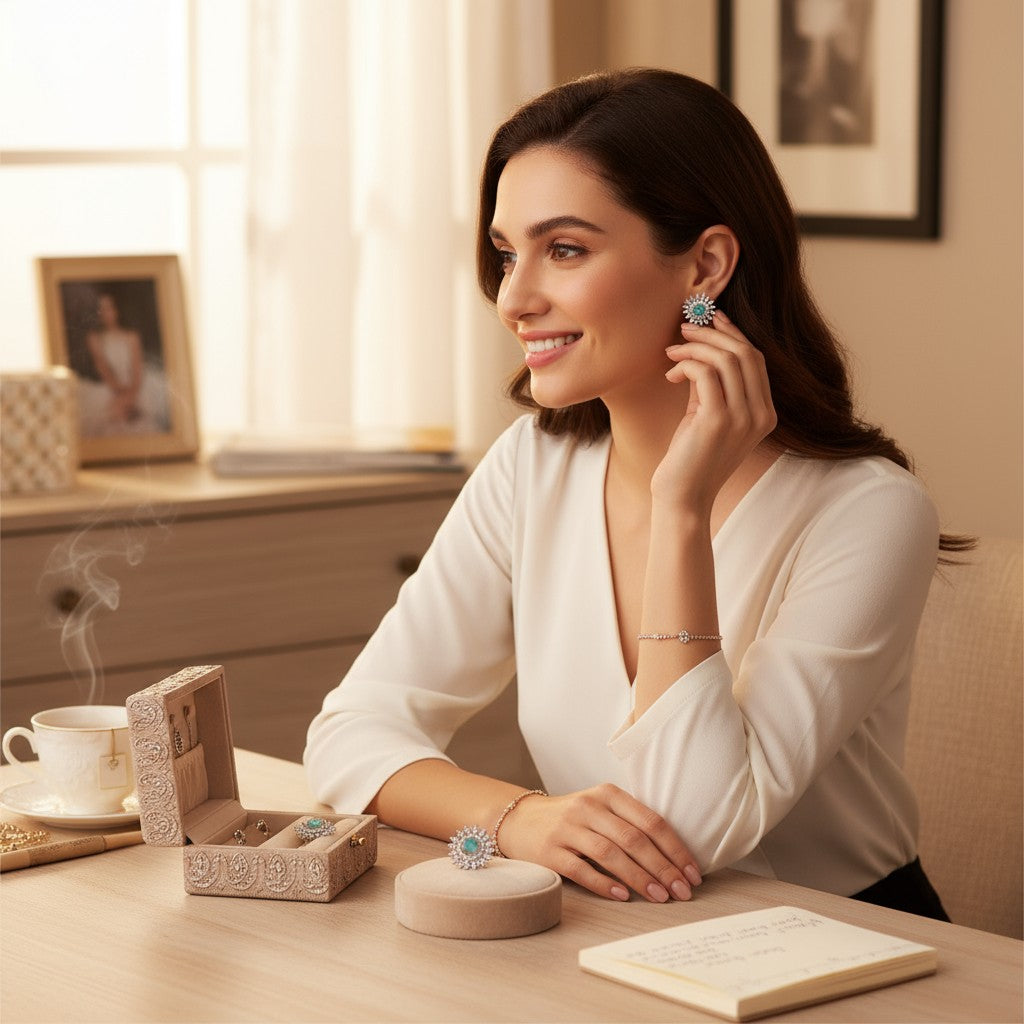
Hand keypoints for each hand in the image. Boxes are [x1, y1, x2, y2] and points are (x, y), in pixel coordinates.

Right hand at [495, 783, 702, 902]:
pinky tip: (623, 897)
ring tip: (659, 897)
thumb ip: (630, 824)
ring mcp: (567, 828)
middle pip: (634, 839)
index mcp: (608, 794)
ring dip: (639, 878)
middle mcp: (588, 807)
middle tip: (682, 892)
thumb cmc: (573, 819)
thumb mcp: (601, 809)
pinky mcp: (550, 850)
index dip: (675, 848)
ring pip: (611, 854)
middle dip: (663, 868)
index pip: (650, 820)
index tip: (692, 873)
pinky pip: (582, 870)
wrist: (521, 820)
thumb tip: (675, 860)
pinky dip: (605, 884)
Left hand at [654, 309, 776, 510]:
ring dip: (695, 347)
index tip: (711, 318)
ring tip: (672, 351)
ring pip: (725, 358)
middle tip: (684, 328)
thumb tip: (702, 348)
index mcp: (765, 414)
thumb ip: (712, 385)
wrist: (683, 498)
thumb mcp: (707, 415)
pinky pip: (705, 372)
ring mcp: (743, 418)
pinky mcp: (718, 420)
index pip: (756, 359)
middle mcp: (761, 415)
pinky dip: (686, 364)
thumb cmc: (691, 458)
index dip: (733, 333)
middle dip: (713, 333)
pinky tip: (669, 375)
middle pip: (745, 352)